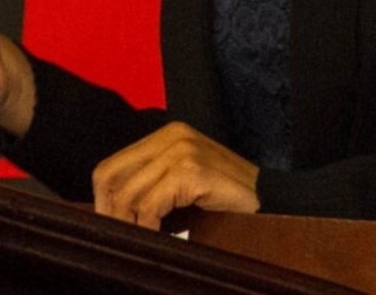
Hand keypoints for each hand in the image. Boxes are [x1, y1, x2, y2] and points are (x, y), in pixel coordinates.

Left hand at [91, 122, 260, 228]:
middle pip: (114, 176)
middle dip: (110, 212)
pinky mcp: (192, 171)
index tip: (106, 224)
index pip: (113, 165)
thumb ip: (152, 187)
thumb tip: (112, 212)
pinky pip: (152, 205)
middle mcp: (171, 136)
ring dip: (129, 223)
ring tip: (138, 239)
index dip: (103, 198)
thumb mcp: (182, 186)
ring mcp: (182, 151)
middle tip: (117, 237)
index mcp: (166, 136)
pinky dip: (148, 226)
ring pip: (130, 193)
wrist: (272, 201)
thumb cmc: (226, 200)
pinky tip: (158, 237)